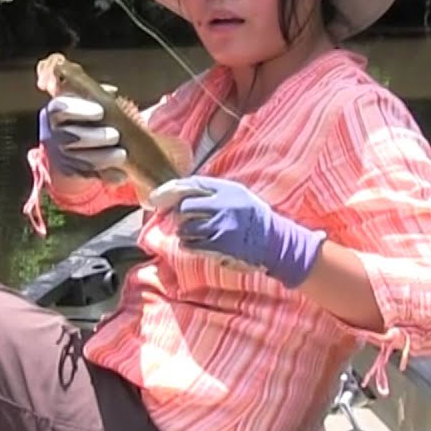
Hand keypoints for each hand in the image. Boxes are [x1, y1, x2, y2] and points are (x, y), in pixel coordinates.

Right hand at [38, 96, 126, 181]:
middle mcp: (53, 132)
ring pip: (78, 159)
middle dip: (94, 136)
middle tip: (115, 135)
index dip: (80, 109)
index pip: (61, 107)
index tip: (101, 112)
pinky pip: (87, 176)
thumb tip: (111, 92)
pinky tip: (121, 174)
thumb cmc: (89, 112)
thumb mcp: (90, 98)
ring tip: (122, 154)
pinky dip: (106, 175)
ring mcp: (60, 154)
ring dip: (102, 157)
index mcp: (56, 110)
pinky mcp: (70, 172)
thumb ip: (96, 92)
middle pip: (69, 136)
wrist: (78, 139)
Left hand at [149, 176, 325, 288]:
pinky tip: (197, 244)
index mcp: (228, 189)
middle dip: (178, 215)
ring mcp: (221, 226)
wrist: (275, 242)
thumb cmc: (253, 218)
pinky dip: (189, 245)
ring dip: (184, 232)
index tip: (155, 197)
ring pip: (185, 228)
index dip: (169, 191)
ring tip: (196, 234)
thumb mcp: (238, 195)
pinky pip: (190, 245)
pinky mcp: (219, 246)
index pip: (191, 185)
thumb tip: (180, 192)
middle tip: (183, 221)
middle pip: (184, 207)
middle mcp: (223, 205)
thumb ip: (213, 191)